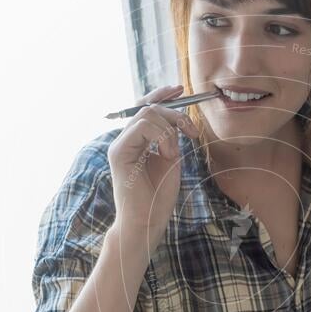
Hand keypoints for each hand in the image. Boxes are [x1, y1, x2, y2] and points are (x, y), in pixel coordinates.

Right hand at [107, 84, 198, 250]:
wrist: (147, 221)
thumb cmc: (158, 197)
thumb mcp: (170, 159)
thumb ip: (170, 137)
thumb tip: (177, 117)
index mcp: (135, 141)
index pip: (144, 108)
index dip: (161, 95)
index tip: (180, 90)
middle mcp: (124, 140)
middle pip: (147, 107)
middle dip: (174, 114)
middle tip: (191, 132)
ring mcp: (119, 145)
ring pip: (146, 115)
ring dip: (169, 130)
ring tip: (175, 153)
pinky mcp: (119, 153)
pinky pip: (142, 128)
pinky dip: (162, 137)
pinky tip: (168, 154)